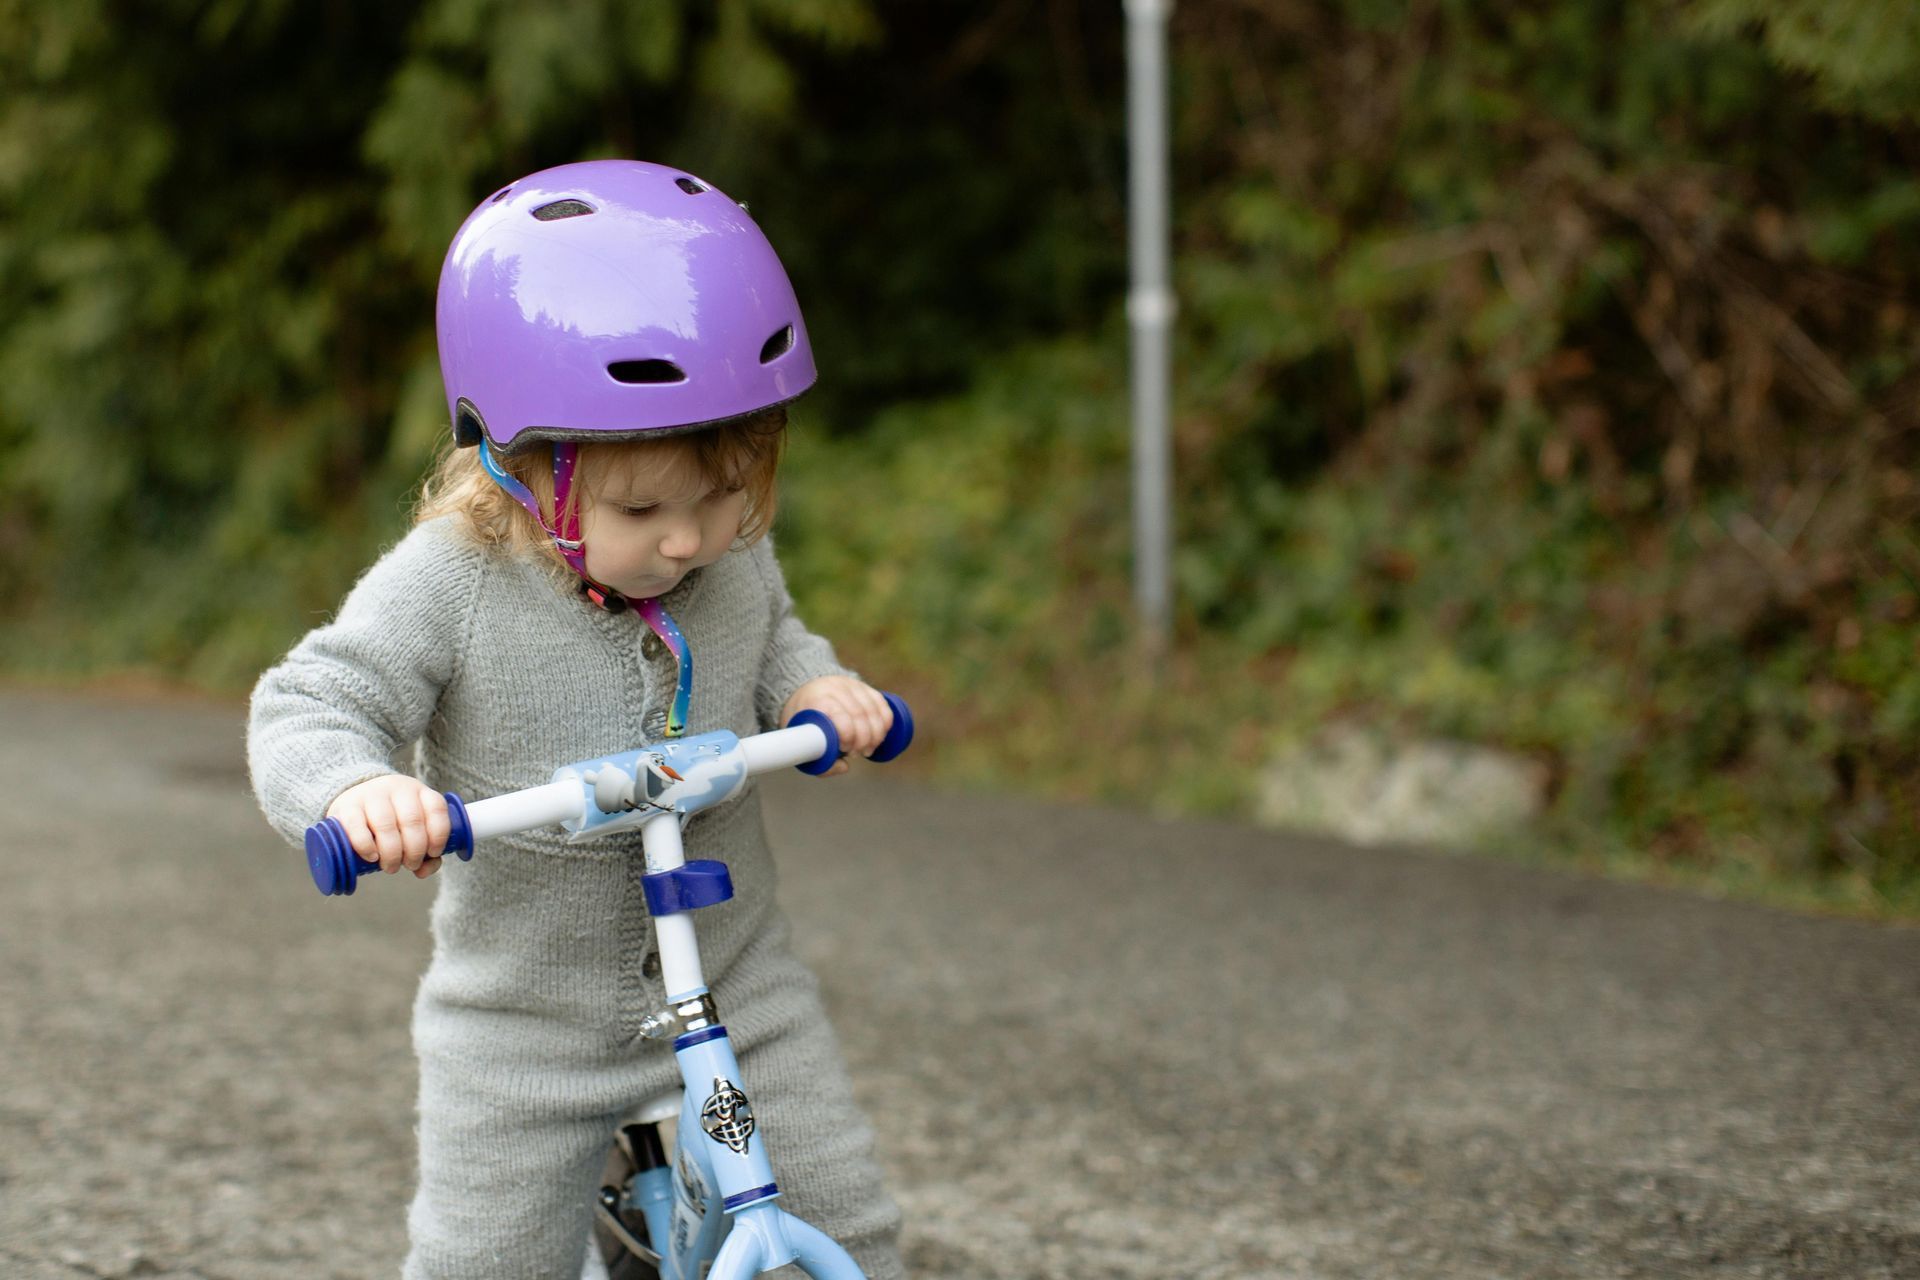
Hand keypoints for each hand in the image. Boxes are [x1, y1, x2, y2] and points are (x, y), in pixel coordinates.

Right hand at [325, 775, 450, 877]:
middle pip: (412, 821)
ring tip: (392, 867)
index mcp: (419, 791)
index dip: (438, 835)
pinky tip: (372, 857)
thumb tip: (423, 871)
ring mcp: (370, 794)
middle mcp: (397, 788)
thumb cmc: (391, 822)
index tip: (433, 853)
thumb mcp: (411, 829)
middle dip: (415, 851)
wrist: (354, 803)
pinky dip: (366, 846)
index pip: (436, 808)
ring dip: (392, 853)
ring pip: (386, 825)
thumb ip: (425, 852)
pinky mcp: (346, 806)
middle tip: (410, 865)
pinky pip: (357, 826)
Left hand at [781, 676, 892, 777]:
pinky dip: (885, 720)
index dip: (849, 736)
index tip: (846, 750)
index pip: (841, 716)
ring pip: (874, 710)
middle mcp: (836, 688)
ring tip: (869, 748)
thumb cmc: (804, 721)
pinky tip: (881, 734)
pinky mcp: (864, 686)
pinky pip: (882, 703)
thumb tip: (845, 767)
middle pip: (860, 715)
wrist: (804, 691)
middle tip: (859, 753)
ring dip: (877, 734)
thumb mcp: (802, 740)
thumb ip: (821, 761)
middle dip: (864, 739)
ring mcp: (851, 685)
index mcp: (817, 699)